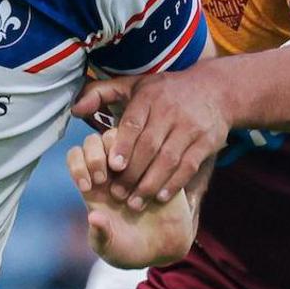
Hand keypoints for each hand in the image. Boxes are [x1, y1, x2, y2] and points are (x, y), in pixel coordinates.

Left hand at [67, 129, 197, 268]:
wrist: (162, 251)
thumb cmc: (129, 249)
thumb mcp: (109, 247)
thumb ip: (100, 234)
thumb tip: (94, 217)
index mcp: (94, 184)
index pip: (76, 155)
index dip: (77, 165)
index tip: (86, 188)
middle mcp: (113, 170)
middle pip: (96, 139)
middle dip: (95, 156)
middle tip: (103, 180)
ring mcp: (137, 165)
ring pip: (124, 137)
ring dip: (123, 158)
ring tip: (129, 191)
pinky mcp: (160, 167)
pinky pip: (155, 148)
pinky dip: (152, 164)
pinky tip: (153, 193)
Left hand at [72, 63, 230, 208]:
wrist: (214, 89)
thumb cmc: (163, 92)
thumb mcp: (133, 85)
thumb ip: (100, 94)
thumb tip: (75, 109)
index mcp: (148, 97)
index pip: (134, 123)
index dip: (123, 145)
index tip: (112, 166)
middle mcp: (170, 111)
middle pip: (150, 146)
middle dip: (133, 173)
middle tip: (117, 195)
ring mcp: (191, 126)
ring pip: (169, 159)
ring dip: (151, 184)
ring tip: (135, 203)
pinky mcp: (207, 141)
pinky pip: (189, 166)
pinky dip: (175, 184)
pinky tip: (160, 198)